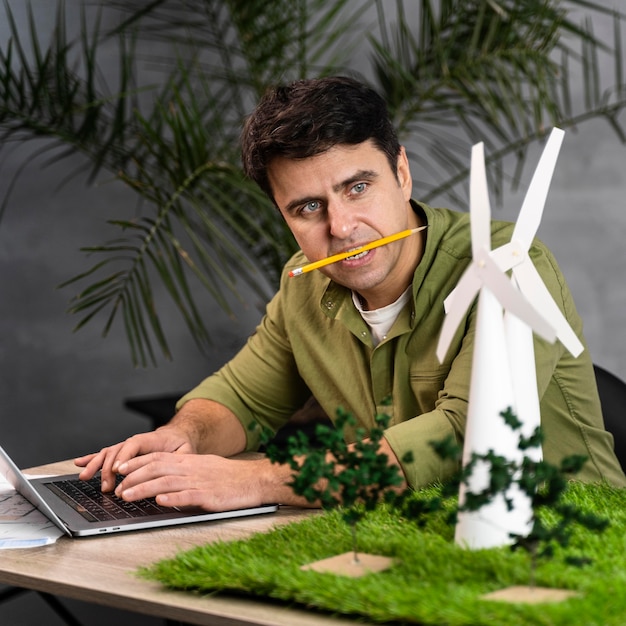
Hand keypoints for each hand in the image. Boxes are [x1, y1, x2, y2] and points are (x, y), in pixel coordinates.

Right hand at [74, 426, 194, 492]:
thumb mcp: (186, 452)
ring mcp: (127, 448)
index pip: (134, 445)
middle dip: (109, 469)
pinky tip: (79, 464)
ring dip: (96, 465)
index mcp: (151, 439)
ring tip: (85, 477)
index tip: (119, 470)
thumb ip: (180, 460)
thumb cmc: (181, 445)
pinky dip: (92, 459)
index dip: (125, 457)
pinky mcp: (122, 454)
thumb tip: (174, 471)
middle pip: (118, 451)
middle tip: (107, 487)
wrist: (177, 435)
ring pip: (108, 453)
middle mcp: (135, 442)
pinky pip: (105, 455)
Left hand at [111, 452, 274, 510]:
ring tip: (127, 496)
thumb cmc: (231, 476)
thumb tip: (164, 480)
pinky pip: (188, 496)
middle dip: (134, 477)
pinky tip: (160, 502)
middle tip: (116, 486)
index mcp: (189, 461)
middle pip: (157, 469)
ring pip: (167, 483)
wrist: (255, 479)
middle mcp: (191, 469)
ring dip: (144, 489)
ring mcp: (200, 482)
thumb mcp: (205, 467)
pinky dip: (173, 499)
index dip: (137, 462)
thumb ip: (185, 471)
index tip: (120, 468)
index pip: (157, 458)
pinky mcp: (210, 496)